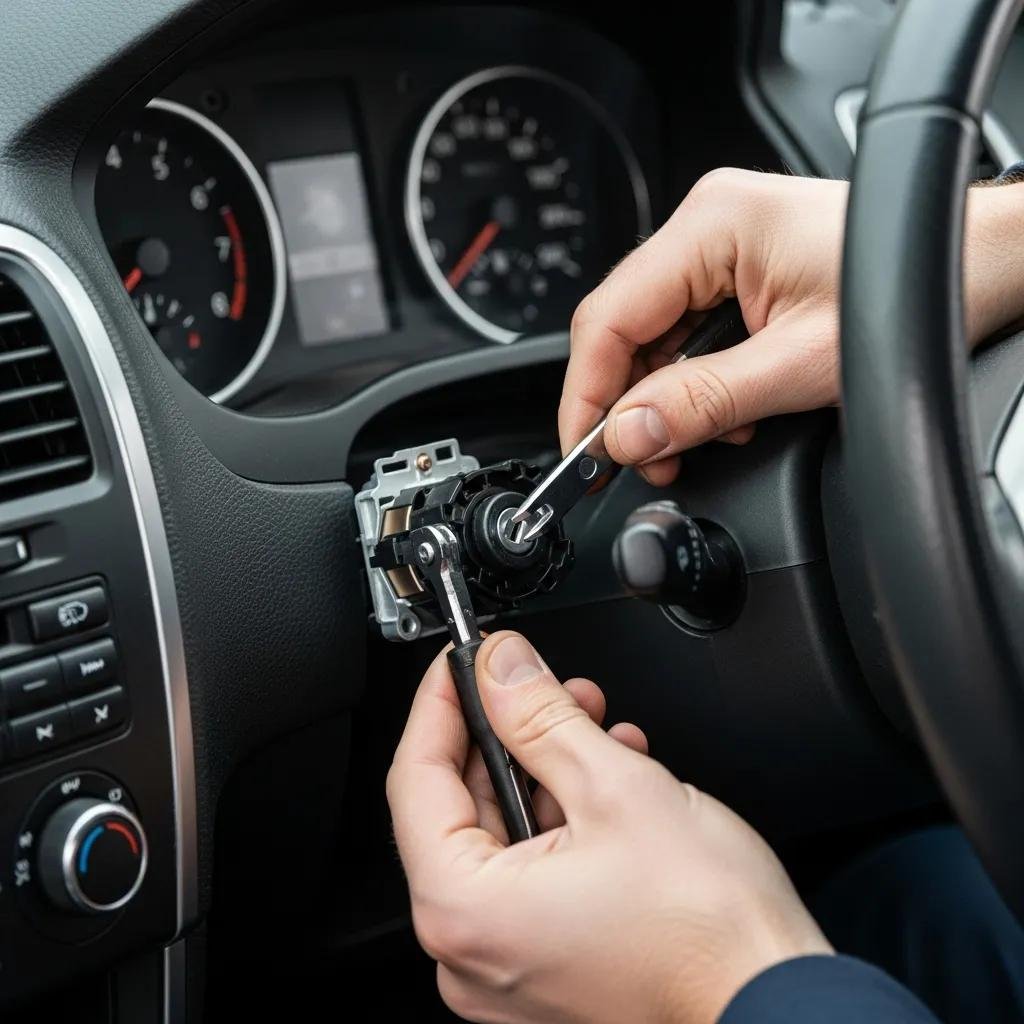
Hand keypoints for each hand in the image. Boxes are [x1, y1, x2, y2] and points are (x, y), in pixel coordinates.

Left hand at [387, 631, 830, 1023]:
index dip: (440, 704)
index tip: (460, 661)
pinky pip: (529, 872)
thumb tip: (499, 666)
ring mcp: (507, 968)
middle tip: (538, 682)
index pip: (414, 779)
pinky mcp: (545, 968)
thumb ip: (539, 715)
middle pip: (458, 806)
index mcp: (465, 912)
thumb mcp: (614, 786)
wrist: (775, 998)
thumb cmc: (708, 930)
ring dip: (543, 768)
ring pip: (500, 834)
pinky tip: (604, 776)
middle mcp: (470, 954)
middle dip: (507, 732)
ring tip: (590, 724)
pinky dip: (560, 818)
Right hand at [559, 169, 1023, 483]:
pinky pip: (686, 336)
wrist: (978, 264)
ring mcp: (718, 247)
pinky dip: (694, 384)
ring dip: (666, 400)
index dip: (586, 394)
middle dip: (628, 405)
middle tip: (645, 460)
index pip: (608, 318)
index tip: (584, 453)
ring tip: (703, 437)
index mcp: (711, 225)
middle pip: (623, 331)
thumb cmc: (914, 288)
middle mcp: (705, 226)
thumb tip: (628, 435)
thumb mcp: (800, 365)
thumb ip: (704, 403)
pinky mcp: (736, 271)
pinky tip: (728, 408)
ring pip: (651, 340)